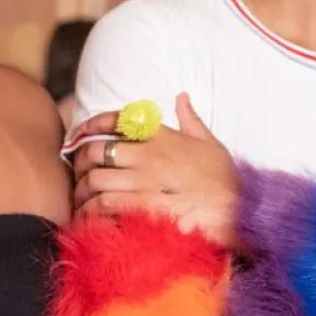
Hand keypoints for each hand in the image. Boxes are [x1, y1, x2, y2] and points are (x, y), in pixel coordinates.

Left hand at [72, 94, 239, 247]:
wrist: (238, 211)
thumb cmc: (224, 179)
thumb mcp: (210, 142)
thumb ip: (191, 119)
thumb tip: (181, 96)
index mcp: (161, 135)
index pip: (116, 119)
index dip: (91, 125)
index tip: (81, 134)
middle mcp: (148, 154)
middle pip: (95, 150)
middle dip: (79, 163)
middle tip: (78, 175)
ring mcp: (145, 181)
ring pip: (94, 180)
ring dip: (81, 191)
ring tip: (80, 202)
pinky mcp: (143, 207)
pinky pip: (104, 205)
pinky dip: (90, 211)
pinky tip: (89, 218)